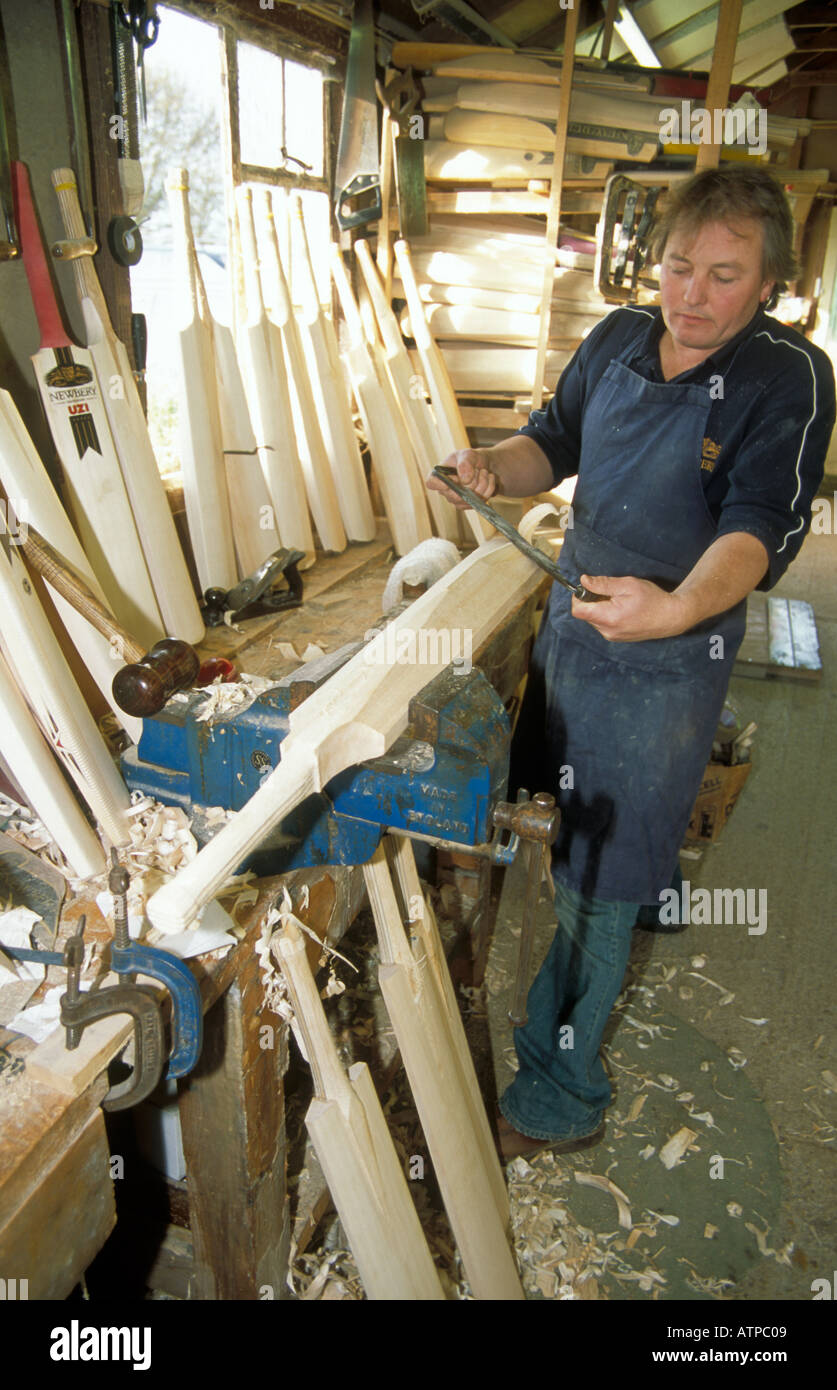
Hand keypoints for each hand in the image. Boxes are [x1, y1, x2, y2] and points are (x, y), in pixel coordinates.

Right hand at [427, 449, 497, 509]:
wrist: (485, 465)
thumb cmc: (471, 459)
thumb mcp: (468, 454)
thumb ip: (465, 464)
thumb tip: (464, 480)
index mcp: (440, 475)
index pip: (431, 483)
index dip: (437, 484)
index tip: (447, 482)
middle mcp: (446, 490)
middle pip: (455, 495)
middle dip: (471, 481)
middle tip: (478, 469)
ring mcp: (457, 500)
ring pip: (470, 499)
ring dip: (482, 482)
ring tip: (484, 471)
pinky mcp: (469, 505)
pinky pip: (481, 500)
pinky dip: (489, 487)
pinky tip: (489, 478)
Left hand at [571, 574, 690, 641]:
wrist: (671, 617)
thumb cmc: (652, 599)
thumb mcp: (627, 585)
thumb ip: (603, 584)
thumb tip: (583, 581)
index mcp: (609, 617)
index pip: (578, 610)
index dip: (579, 597)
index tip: (589, 588)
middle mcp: (608, 631)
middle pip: (585, 614)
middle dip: (591, 601)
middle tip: (610, 592)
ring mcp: (612, 637)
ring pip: (593, 619)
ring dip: (599, 608)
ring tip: (619, 601)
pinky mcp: (617, 638)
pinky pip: (603, 625)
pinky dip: (607, 615)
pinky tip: (622, 609)